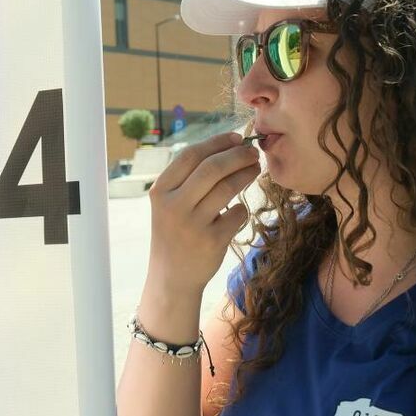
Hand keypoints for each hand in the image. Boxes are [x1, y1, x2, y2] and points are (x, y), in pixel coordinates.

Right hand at [147, 132, 260, 296]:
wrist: (171, 277)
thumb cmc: (175, 232)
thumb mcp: (169, 203)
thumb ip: (188, 178)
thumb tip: (226, 146)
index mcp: (160, 191)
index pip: (190, 155)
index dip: (216, 143)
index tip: (237, 137)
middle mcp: (173, 206)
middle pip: (211, 168)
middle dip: (237, 155)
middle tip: (253, 152)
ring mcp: (192, 225)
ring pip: (227, 188)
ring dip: (246, 174)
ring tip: (255, 169)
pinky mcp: (211, 242)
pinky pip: (237, 214)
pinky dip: (242, 208)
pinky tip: (240, 210)